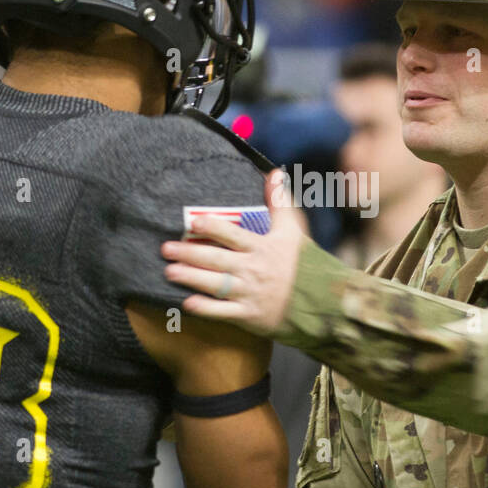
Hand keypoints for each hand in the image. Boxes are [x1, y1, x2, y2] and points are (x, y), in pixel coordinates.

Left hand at [162, 170, 307, 334]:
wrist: (322, 302)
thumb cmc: (305, 263)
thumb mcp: (294, 229)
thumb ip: (279, 201)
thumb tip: (274, 172)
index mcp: (262, 247)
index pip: (233, 234)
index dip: (212, 227)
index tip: (192, 223)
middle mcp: (254, 269)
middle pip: (216, 259)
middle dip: (189, 253)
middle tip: (165, 248)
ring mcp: (251, 294)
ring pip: (215, 285)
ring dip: (191, 278)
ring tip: (169, 271)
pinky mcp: (250, 316)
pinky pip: (224, 313)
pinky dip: (205, 308)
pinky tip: (187, 303)